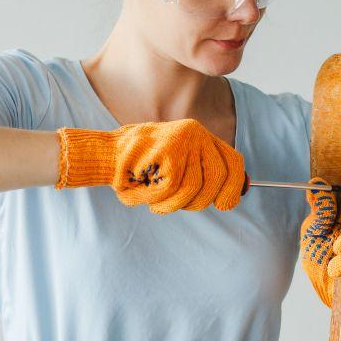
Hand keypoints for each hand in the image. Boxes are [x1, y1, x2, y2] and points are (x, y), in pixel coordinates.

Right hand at [55, 118, 245, 213]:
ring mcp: (181, 142)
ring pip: (194, 188)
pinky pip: (172, 190)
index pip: (232, 162)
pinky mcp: (167, 153)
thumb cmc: (139, 165)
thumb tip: (234, 196)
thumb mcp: (175, 165)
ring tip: (155, 201)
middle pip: (218, 178)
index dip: (233, 187)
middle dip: (201, 201)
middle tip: (178, 206)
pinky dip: (157, 199)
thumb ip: (201, 175)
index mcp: (199, 135)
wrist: (106, 154)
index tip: (225, 205)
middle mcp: (195, 134)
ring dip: (173, 204)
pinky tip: (143, 193)